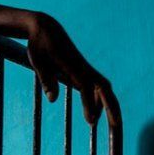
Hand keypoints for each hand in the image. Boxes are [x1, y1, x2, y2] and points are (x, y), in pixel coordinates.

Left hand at [26, 12, 119, 126]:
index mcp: (72, 65)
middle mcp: (83, 66)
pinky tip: (93, 111)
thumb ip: (46, 80)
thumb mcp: (37, 62)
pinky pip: (96, 85)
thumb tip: (52, 99)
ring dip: (107, 105)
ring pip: (103, 87)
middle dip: (112, 106)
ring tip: (106, 125)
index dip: (89, 104)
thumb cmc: (39, 45)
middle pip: (104, 88)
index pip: (85, 87)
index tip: (91, 121)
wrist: (46, 28)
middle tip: (116, 126)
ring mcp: (85, 67)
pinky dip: (98, 99)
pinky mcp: (83, 68)